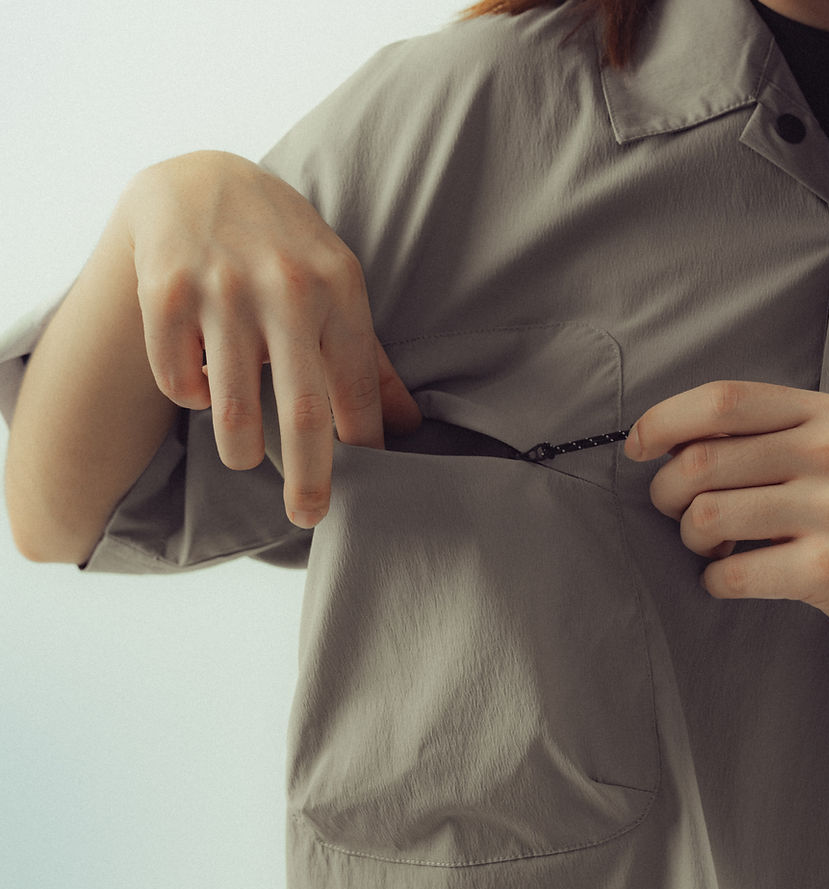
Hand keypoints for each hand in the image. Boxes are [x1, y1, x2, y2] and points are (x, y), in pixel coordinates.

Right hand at [120, 150, 421, 526]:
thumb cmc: (285, 246)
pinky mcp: (166, 292)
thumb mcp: (339, 286)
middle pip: (303, 411)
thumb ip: (371, 358)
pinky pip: (178, 381)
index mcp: (338, 288)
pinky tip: (201, 377)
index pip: (358, 387)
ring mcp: (223, 289)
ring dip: (240, 448)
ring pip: (232, 410)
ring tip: (245, 455)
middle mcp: (284, 287)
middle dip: (310, 478)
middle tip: (310, 517)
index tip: (369, 479)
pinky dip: (189, 395)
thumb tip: (408, 426)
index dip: (365, 442)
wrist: (201, 178)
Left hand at [624, 380, 828, 655]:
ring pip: (705, 515)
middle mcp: (828, 452)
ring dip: (690, 538)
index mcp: (821, 413)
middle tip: (680, 514)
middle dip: (667, 494)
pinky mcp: (828, 568)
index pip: (720, 399)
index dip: (662, 420)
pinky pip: (730, 573)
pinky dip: (713, 581)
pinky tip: (729, 577)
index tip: (637, 447)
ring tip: (713, 547)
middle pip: (698, 462)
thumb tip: (668, 440)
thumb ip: (764, 432)